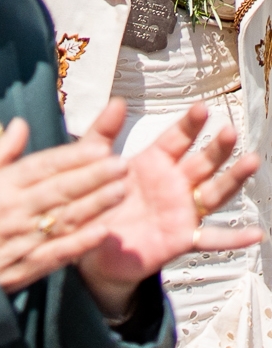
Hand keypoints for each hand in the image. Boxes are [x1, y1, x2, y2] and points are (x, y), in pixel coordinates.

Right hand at [0, 114, 132, 291]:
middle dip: (93, 177)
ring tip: (122, 191)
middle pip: (58, 190)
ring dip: (95, 205)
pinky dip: (82, 243)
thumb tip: (20, 124)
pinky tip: (104, 232)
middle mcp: (12, 210)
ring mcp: (22, 239)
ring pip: (64, 219)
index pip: (41, 167)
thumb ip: (1, 152)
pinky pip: (59, 253)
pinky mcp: (27, 266)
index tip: (99, 147)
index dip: (72, 157)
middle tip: (122, 164)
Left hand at [77, 99, 263, 316]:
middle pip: (202, 162)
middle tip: (229, 130)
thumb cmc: (97, 202)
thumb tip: (116, 101)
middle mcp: (174, 185)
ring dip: (233, 178)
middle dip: (217, 147)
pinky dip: (234, 239)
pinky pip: (211, 239)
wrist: (91, 246)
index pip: (177, 139)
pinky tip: (255, 234)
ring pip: (214, 193)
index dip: (189, 124)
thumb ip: (103, 132)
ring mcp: (182, 211)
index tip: (201, 108)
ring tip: (251, 161)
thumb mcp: (92, 163)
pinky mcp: (181, 238)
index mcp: (154, 164)